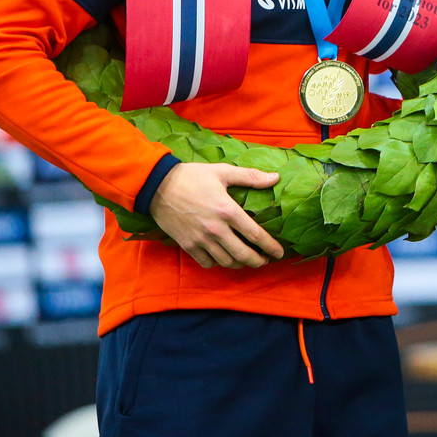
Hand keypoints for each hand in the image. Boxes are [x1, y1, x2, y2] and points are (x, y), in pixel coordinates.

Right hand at [148, 162, 284, 268]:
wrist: (157, 186)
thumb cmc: (192, 176)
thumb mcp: (223, 172)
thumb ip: (250, 177)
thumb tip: (275, 178)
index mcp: (228, 211)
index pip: (255, 235)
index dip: (271, 246)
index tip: (280, 252)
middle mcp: (216, 229)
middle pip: (243, 254)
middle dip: (258, 261)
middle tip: (266, 260)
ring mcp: (200, 240)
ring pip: (226, 262)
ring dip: (241, 264)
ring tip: (248, 260)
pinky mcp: (187, 245)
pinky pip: (207, 262)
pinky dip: (219, 263)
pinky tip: (224, 258)